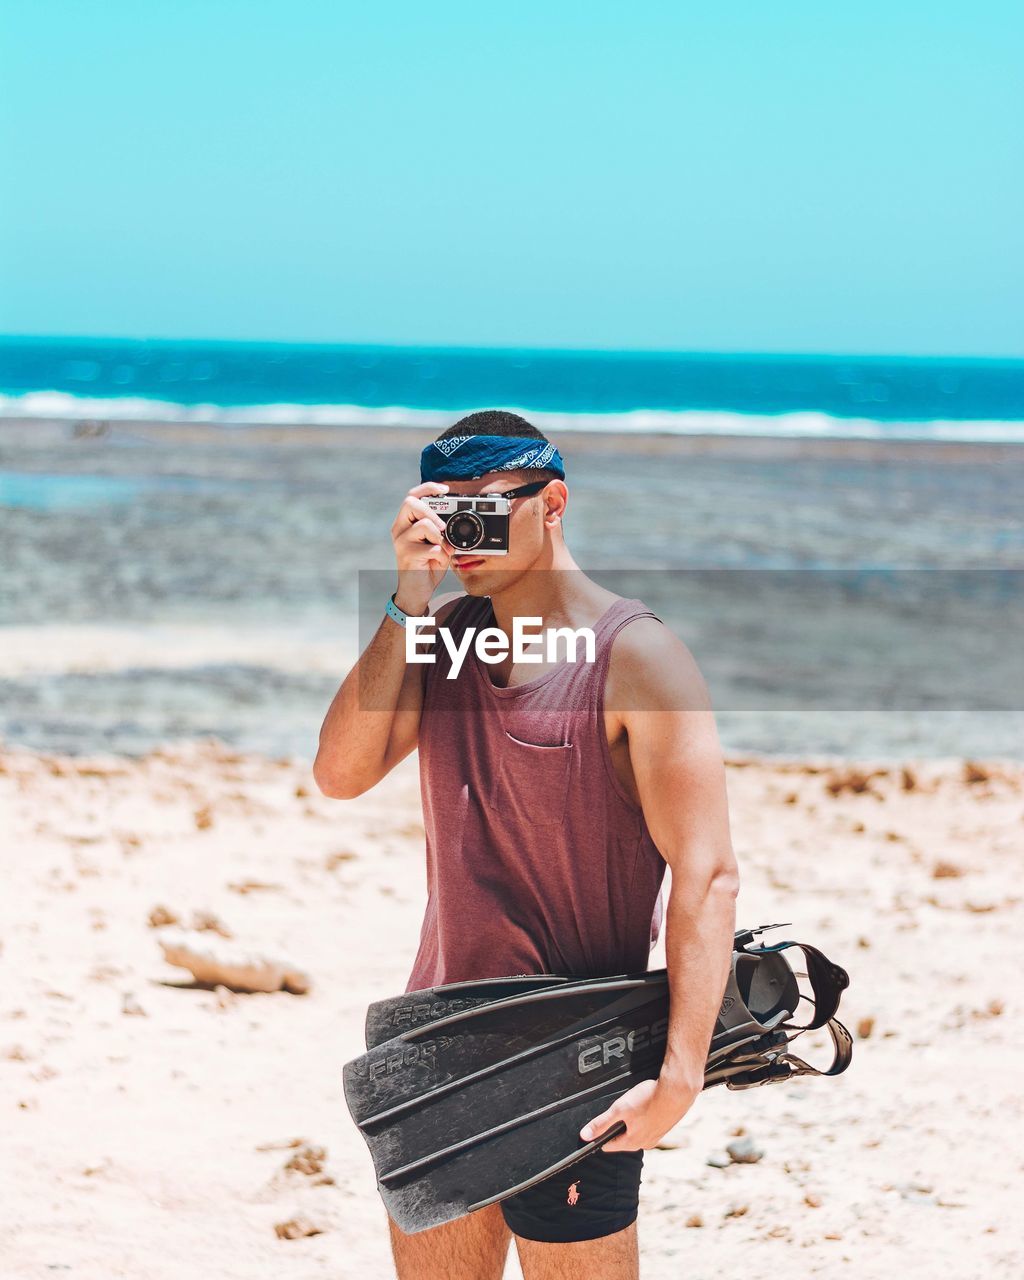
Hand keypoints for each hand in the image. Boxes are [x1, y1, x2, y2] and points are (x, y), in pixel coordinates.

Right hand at [391, 482, 452, 610]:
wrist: (417, 592)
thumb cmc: (427, 565)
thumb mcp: (435, 543)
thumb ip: (440, 528)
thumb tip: (457, 515)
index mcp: (405, 523)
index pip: (412, 495)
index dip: (428, 487)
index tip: (446, 488)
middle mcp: (399, 529)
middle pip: (411, 502)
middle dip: (432, 512)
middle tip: (443, 528)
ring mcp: (401, 542)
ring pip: (424, 525)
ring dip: (441, 538)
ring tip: (442, 550)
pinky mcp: (407, 555)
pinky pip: (433, 548)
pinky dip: (443, 556)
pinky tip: (439, 562)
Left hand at [578, 1075, 700, 1152]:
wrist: (677, 1091)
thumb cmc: (650, 1099)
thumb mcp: (620, 1109)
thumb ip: (602, 1123)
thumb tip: (585, 1136)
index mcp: (632, 1142)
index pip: (609, 1146)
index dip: (600, 1135)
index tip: (597, 1126)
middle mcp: (645, 1143)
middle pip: (623, 1139)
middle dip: (617, 1126)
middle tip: (617, 1110)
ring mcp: (657, 1136)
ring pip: (637, 1132)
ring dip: (632, 1121)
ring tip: (633, 1105)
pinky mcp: (665, 1126)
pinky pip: (649, 1125)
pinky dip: (645, 1117)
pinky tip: (646, 1105)